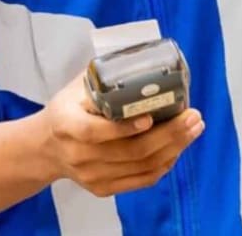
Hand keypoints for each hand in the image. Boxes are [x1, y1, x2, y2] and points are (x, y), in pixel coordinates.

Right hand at [35, 71, 203, 196]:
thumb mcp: (78, 86)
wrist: (47, 147)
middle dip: (168, 134)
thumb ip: (106, 74)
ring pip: (140, 166)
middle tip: (193, 117)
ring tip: (194, 128)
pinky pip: (140, 180)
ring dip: (174, 148)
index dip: (124, 128)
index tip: (151, 116)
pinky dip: (164, 164)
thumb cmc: (69, 108)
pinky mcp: (102, 188)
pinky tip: (179, 147)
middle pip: (129, 151)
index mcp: (66, 125)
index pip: (94, 132)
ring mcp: (90, 175)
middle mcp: (78, 155)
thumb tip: (147, 54)